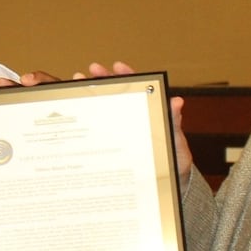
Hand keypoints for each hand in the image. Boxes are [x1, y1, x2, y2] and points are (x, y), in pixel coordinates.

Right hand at [88, 62, 192, 183]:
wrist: (166, 184)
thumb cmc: (174, 161)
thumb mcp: (176, 141)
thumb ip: (174, 122)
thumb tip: (177, 102)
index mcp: (149, 112)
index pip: (138, 88)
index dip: (127, 75)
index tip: (117, 66)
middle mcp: (133, 117)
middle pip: (116, 93)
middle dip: (102, 79)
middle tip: (90, 71)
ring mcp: (121, 130)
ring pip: (104, 107)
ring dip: (90, 94)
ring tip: (78, 83)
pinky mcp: (112, 145)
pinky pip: (98, 129)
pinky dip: (86, 120)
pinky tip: (73, 113)